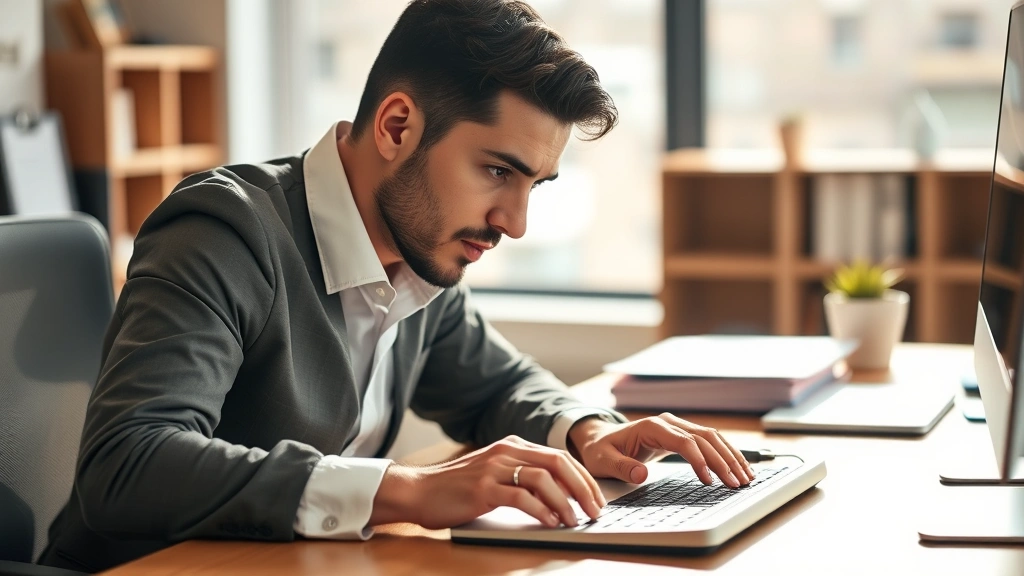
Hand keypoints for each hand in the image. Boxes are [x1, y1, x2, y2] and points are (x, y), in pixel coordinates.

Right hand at [369, 435, 605, 529]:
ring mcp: (494, 468)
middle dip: (582, 488)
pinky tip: (549, 522)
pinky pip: (520, 496)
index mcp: (512, 445)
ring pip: (542, 479)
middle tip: (594, 510)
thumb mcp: (495, 473)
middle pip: (557, 463)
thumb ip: (522, 476)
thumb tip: (560, 496)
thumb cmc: (458, 487)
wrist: (419, 490)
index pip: (559, 456)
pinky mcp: (483, 488)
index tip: (596, 498)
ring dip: (564, 501)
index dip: (582, 477)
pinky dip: (540, 510)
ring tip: (574, 520)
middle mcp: (506, 451)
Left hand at [568, 413, 754, 487]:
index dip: (700, 460)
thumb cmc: (601, 451)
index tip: (710, 480)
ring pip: (711, 438)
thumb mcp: (603, 461)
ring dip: (730, 456)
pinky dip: (725, 454)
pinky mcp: (682, 435)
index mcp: (651, 427)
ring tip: (746, 477)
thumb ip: (621, 467)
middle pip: (704, 438)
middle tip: (737, 483)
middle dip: (723, 460)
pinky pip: (709, 442)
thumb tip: (641, 474)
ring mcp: (677, 427)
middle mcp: (668, 423)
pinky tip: (737, 467)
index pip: (684, 441)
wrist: (600, 440)